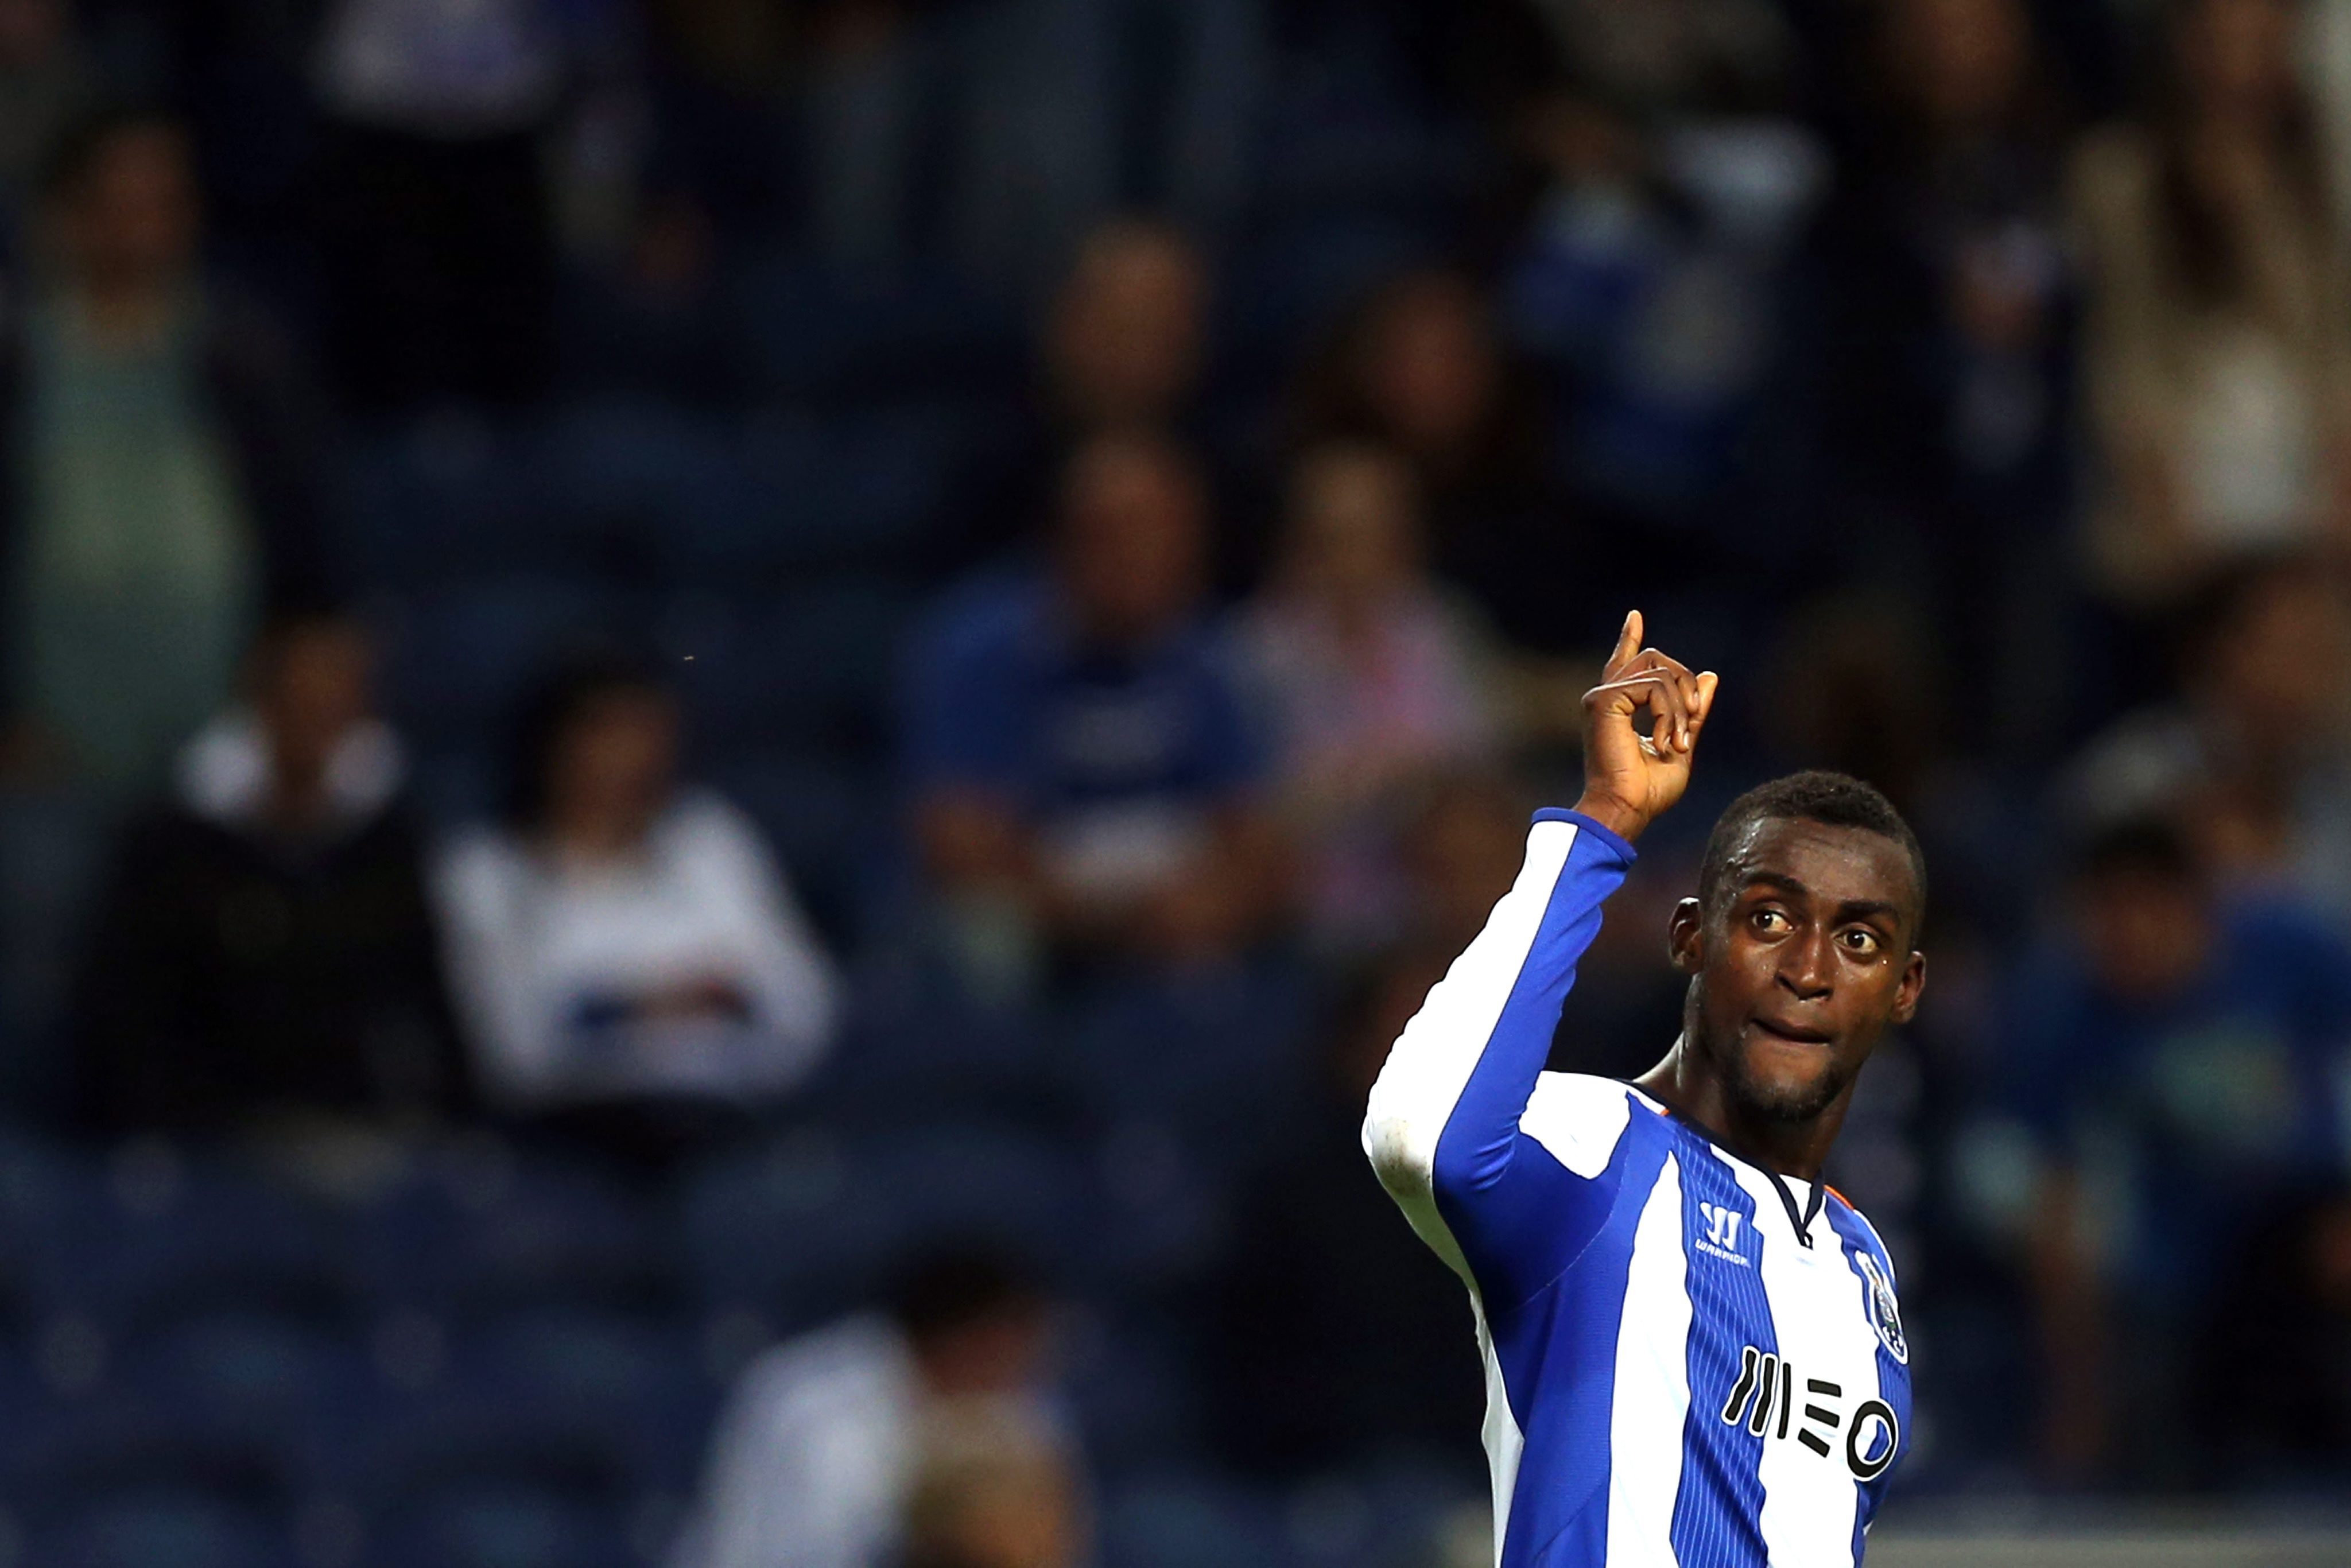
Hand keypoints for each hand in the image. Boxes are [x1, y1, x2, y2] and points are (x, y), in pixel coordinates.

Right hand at [1574, 611, 1717, 842]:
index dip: (1629, 638)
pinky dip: (1670, 714)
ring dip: (1681, 709)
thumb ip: (1692, 712)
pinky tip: (1666, 742)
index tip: (1634, 616)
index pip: (1625, 663)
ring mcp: (1602, 696)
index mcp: (1618, 707)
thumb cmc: (1646, 791)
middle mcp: (1606, 696)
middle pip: (1656, 660)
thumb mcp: (1681, 744)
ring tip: (1677, 744)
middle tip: (1692, 720)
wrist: (1626, 809)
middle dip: (1685, 685)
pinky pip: (1655, 687)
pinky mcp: (1605, 700)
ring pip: (1661, 672)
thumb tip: (1709, 676)